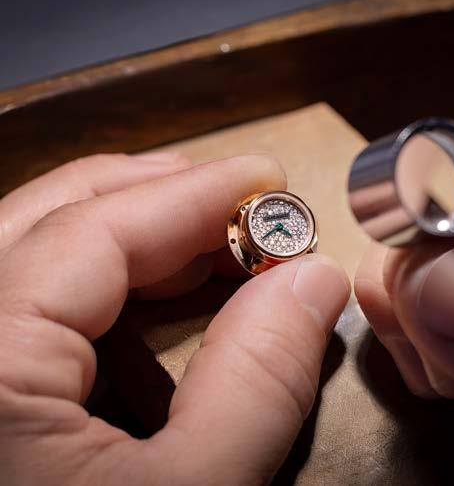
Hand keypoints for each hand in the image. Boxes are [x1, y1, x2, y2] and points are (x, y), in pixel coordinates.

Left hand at [0, 152, 348, 483]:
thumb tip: (311, 282)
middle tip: (241, 203)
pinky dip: (101, 289)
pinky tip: (156, 297)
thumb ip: (256, 386)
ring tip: (210, 242)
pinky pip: (26, 311)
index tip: (267, 180)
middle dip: (157, 198)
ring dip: (130, 237)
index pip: (90, 232)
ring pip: (29, 258)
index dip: (195, 195)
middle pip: (46, 223)